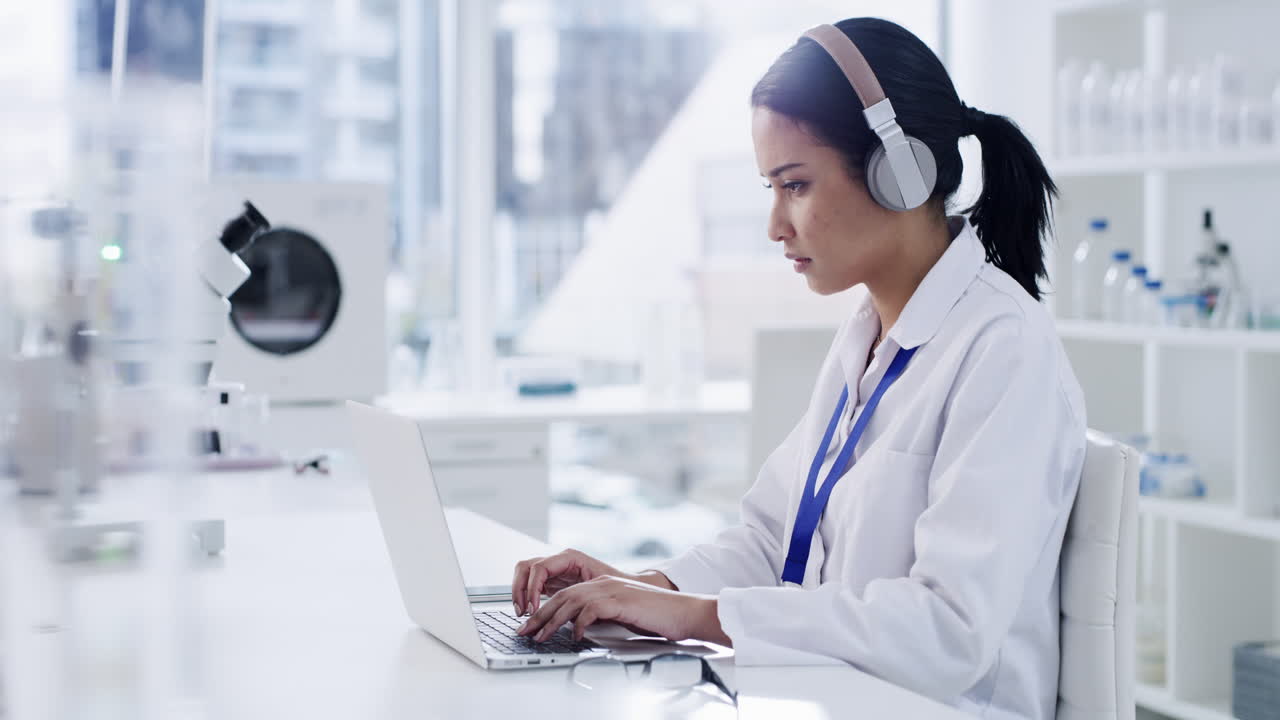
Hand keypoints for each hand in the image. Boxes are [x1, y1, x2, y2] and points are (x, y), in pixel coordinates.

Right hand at [511, 548, 621, 616]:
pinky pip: (530, 585)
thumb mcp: (599, 589)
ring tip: (523, 613)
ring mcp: (554, 571)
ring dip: (519, 592)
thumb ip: (580, 595)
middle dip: (520, 589)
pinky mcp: (552, 582)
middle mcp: (558, 561)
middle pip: (526, 567)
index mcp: (570, 557)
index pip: (540, 567)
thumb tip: (565, 608)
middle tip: (524, 612)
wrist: (625, 587)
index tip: (534, 608)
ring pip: (524, 574)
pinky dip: (526, 597)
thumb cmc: (616, 586)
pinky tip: (530, 612)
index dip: (532, 588)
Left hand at [514, 575, 726, 644]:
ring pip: (571, 601)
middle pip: (561, 595)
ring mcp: (611, 589)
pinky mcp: (620, 600)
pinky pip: (591, 609)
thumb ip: (600, 614)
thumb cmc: (656, 615)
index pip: (564, 593)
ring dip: (552, 620)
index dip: (543, 609)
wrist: (683, 611)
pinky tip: (576, 635)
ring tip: (540, 637)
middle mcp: (602, 583)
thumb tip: (577, 628)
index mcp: (601, 583)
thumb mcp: (621, 613)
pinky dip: (580, 623)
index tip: (530, 625)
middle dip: (539, 615)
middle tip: (525, 632)